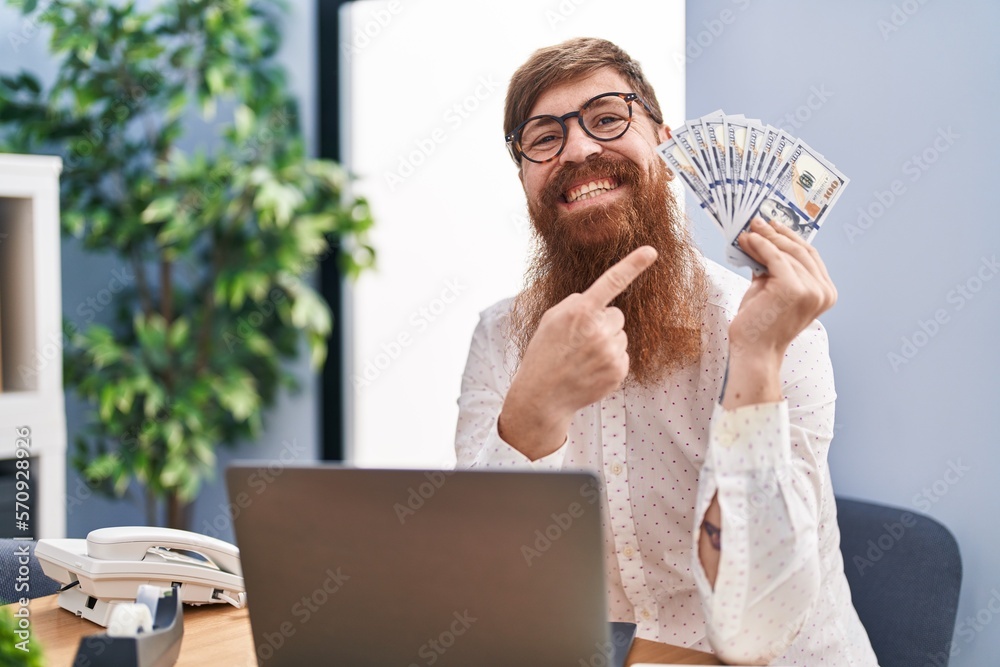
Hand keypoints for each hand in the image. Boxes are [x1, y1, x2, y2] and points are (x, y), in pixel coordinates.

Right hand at [499, 246, 657, 458]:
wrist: (542, 397)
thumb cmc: (545, 354)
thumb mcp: (551, 319)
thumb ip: (576, 304)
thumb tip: (600, 304)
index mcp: (580, 312)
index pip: (611, 282)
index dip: (633, 265)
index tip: (651, 251)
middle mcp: (599, 331)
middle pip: (616, 316)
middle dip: (603, 323)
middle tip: (580, 340)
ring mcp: (611, 353)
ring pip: (621, 336)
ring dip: (607, 342)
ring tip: (583, 358)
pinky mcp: (618, 372)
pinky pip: (623, 356)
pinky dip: (610, 361)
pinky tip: (590, 370)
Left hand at [723, 218, 836, 407]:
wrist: (753, 351)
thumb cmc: (760, 324)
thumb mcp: (771, 289)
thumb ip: (774, 268)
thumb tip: (762, 239)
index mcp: (825, 292)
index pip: (810, 256)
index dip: (791, 237)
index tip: (774, 225)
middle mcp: (823, 291)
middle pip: (801, 250)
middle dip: (777, 233)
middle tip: (758, 222)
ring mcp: (811, 290)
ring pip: (786, 252)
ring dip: (765, 238)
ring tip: (747, 231)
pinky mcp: (793, 288)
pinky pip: (775, 257)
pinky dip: (760, 245)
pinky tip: (748, 240)